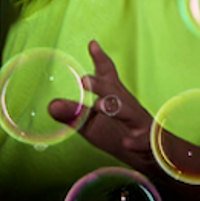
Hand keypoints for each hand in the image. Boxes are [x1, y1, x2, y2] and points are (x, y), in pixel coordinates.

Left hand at [48, 40, 157, 174]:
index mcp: (115, 98)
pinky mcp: (148, 141)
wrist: (148, 156)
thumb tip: (50, 105)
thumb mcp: (92, 124)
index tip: (92, 44)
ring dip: (115, 108)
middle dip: (101, 86)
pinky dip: (137, 141)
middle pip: (115, 93)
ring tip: (100, 106)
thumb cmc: (118, 134)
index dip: (100, 60)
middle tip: (83, 80)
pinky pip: (144, 140)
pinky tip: (127, 142)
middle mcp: (128, 106)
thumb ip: (74, 114)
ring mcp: (139, 123)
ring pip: (129, 113)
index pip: (108, 77)